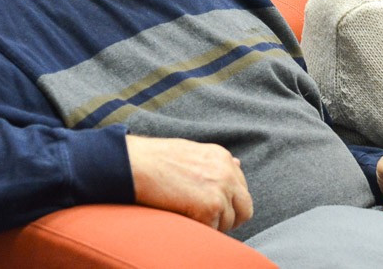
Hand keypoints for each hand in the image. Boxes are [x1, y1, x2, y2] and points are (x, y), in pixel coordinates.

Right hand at [125, 135, 252, 231]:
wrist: (137, 164)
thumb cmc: (156, 159)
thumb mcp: (193, 152)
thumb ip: (216, 163)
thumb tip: (237, 165)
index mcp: (222, 157)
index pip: (241, 189)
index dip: (229, 203)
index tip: (213, 208)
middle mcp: (227, 172)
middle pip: (245, 208)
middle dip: (230, 218)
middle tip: (209, 221)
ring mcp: (221, 190)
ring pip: (229, 223)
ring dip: (212, 225)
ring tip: (189, 217)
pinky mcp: (210, 207)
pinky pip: (213, 230)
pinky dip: (199, 230)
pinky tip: (184, 218)